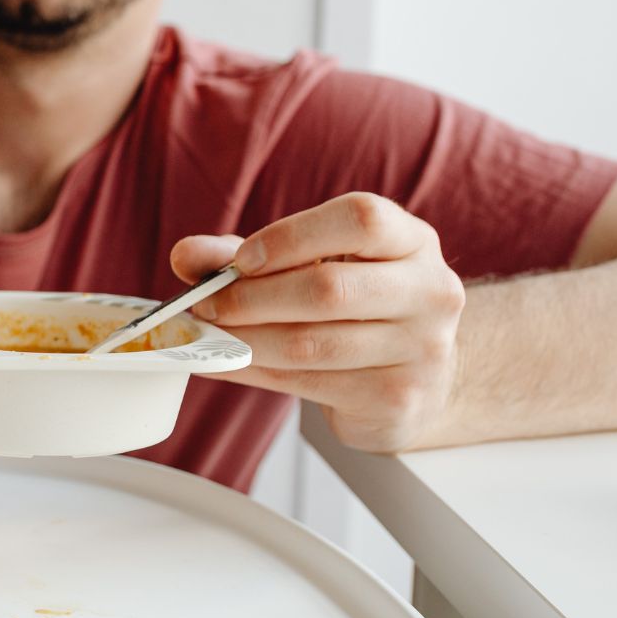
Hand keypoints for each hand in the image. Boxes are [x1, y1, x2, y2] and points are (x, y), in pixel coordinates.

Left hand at [171, 192, 466, 451]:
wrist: (420, 377)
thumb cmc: (355, 307)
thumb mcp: (310, 266)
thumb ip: (246, 254)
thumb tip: (186, 255)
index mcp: (412, 242)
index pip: (362, 219)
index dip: (293, 236)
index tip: (242, 259)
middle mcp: (429, 291)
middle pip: (329, 288)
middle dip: (250, 297)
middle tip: (203, 304)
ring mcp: (421, 349)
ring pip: (311, 343)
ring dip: (242, 340)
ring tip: (205, 334)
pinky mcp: (397, 398)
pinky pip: (306, 383)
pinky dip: (249, 371)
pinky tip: (219, 363)